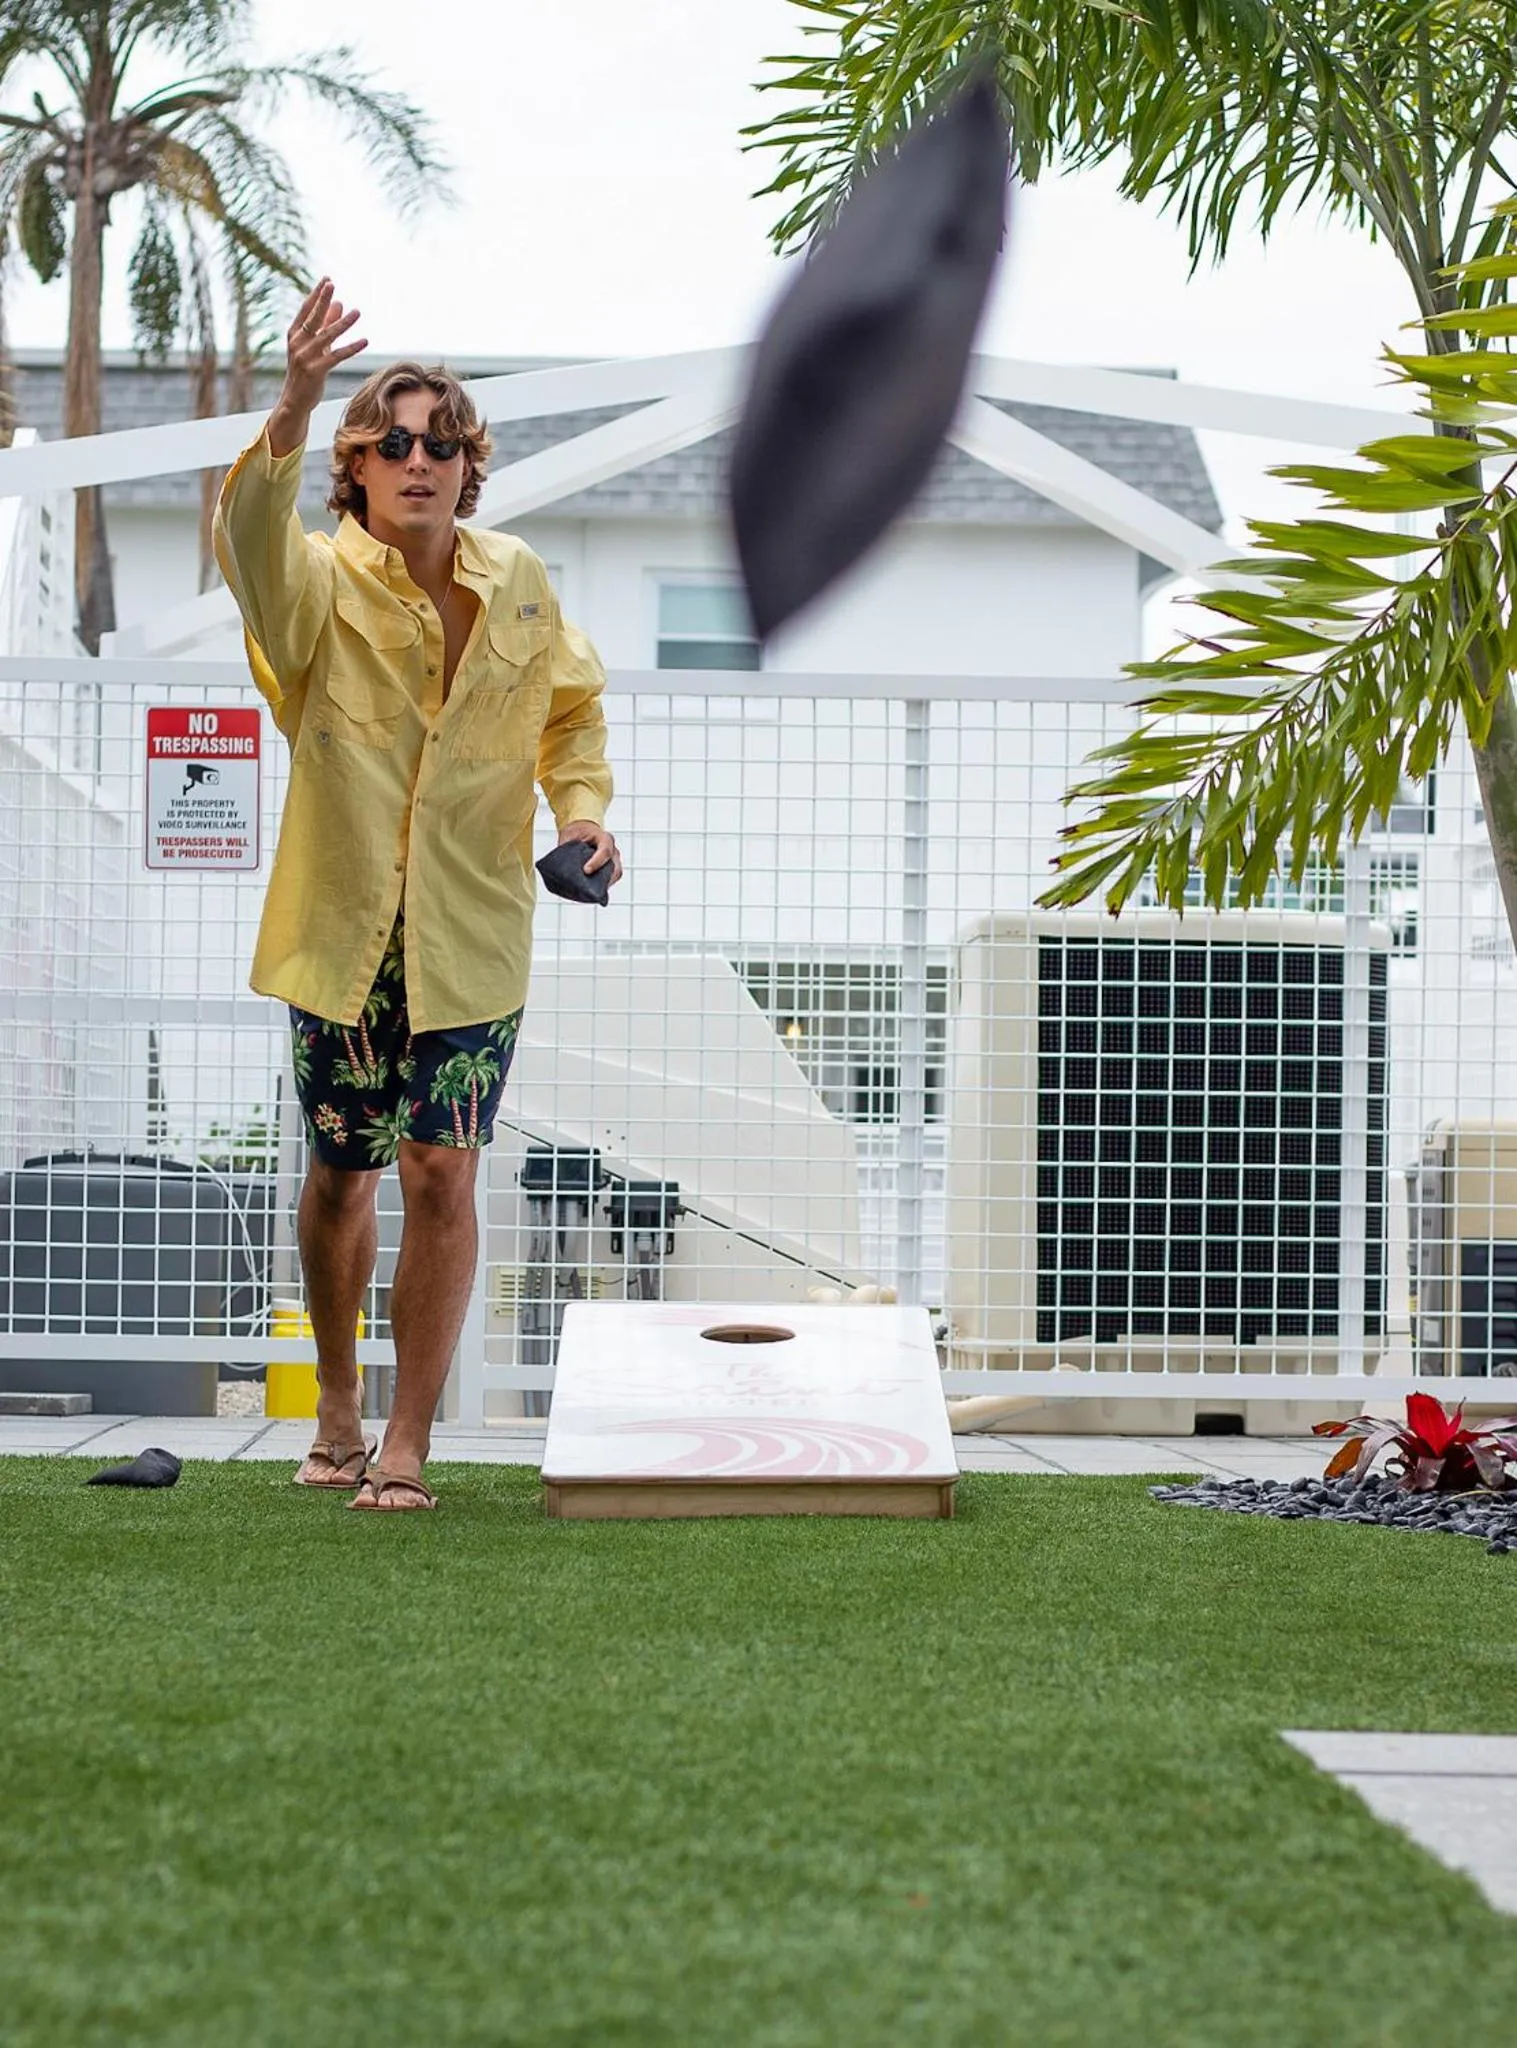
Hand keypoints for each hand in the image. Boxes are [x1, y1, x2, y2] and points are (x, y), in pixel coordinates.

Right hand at [267, 279, 366, 455]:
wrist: (295, 400)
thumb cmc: (305, 371)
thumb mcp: (314, 346)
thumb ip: (325, 325)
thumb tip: (339, 303)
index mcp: (294, 335)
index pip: (305, 310)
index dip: (316, 295)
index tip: (327, 280)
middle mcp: (297, 344)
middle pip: (312, 318)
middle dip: (322, 300)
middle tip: (332, 285)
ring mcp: (305, 357)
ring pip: (327, 336)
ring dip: (343, 323)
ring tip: (357, 312)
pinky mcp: (316, 371)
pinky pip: (337, 356)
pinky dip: (351, 348)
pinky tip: (365, 341)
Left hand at [559, 820, 622, 885]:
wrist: (582, 831)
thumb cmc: (578, 832)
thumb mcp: (571, 836)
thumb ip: (568, 848)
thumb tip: (561, 865)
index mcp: (604, 838)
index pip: (605, 851)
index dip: (596, 862)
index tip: (586, 871)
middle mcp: (613, 850)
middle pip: (615, 868)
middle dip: (604, 880)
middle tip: (590, 888)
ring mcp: (613, 860)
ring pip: (615, 875)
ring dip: (603, 885)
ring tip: (588, 892)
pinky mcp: (610, 869)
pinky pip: (610, 879)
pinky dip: (601, 886)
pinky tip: (589, 891)